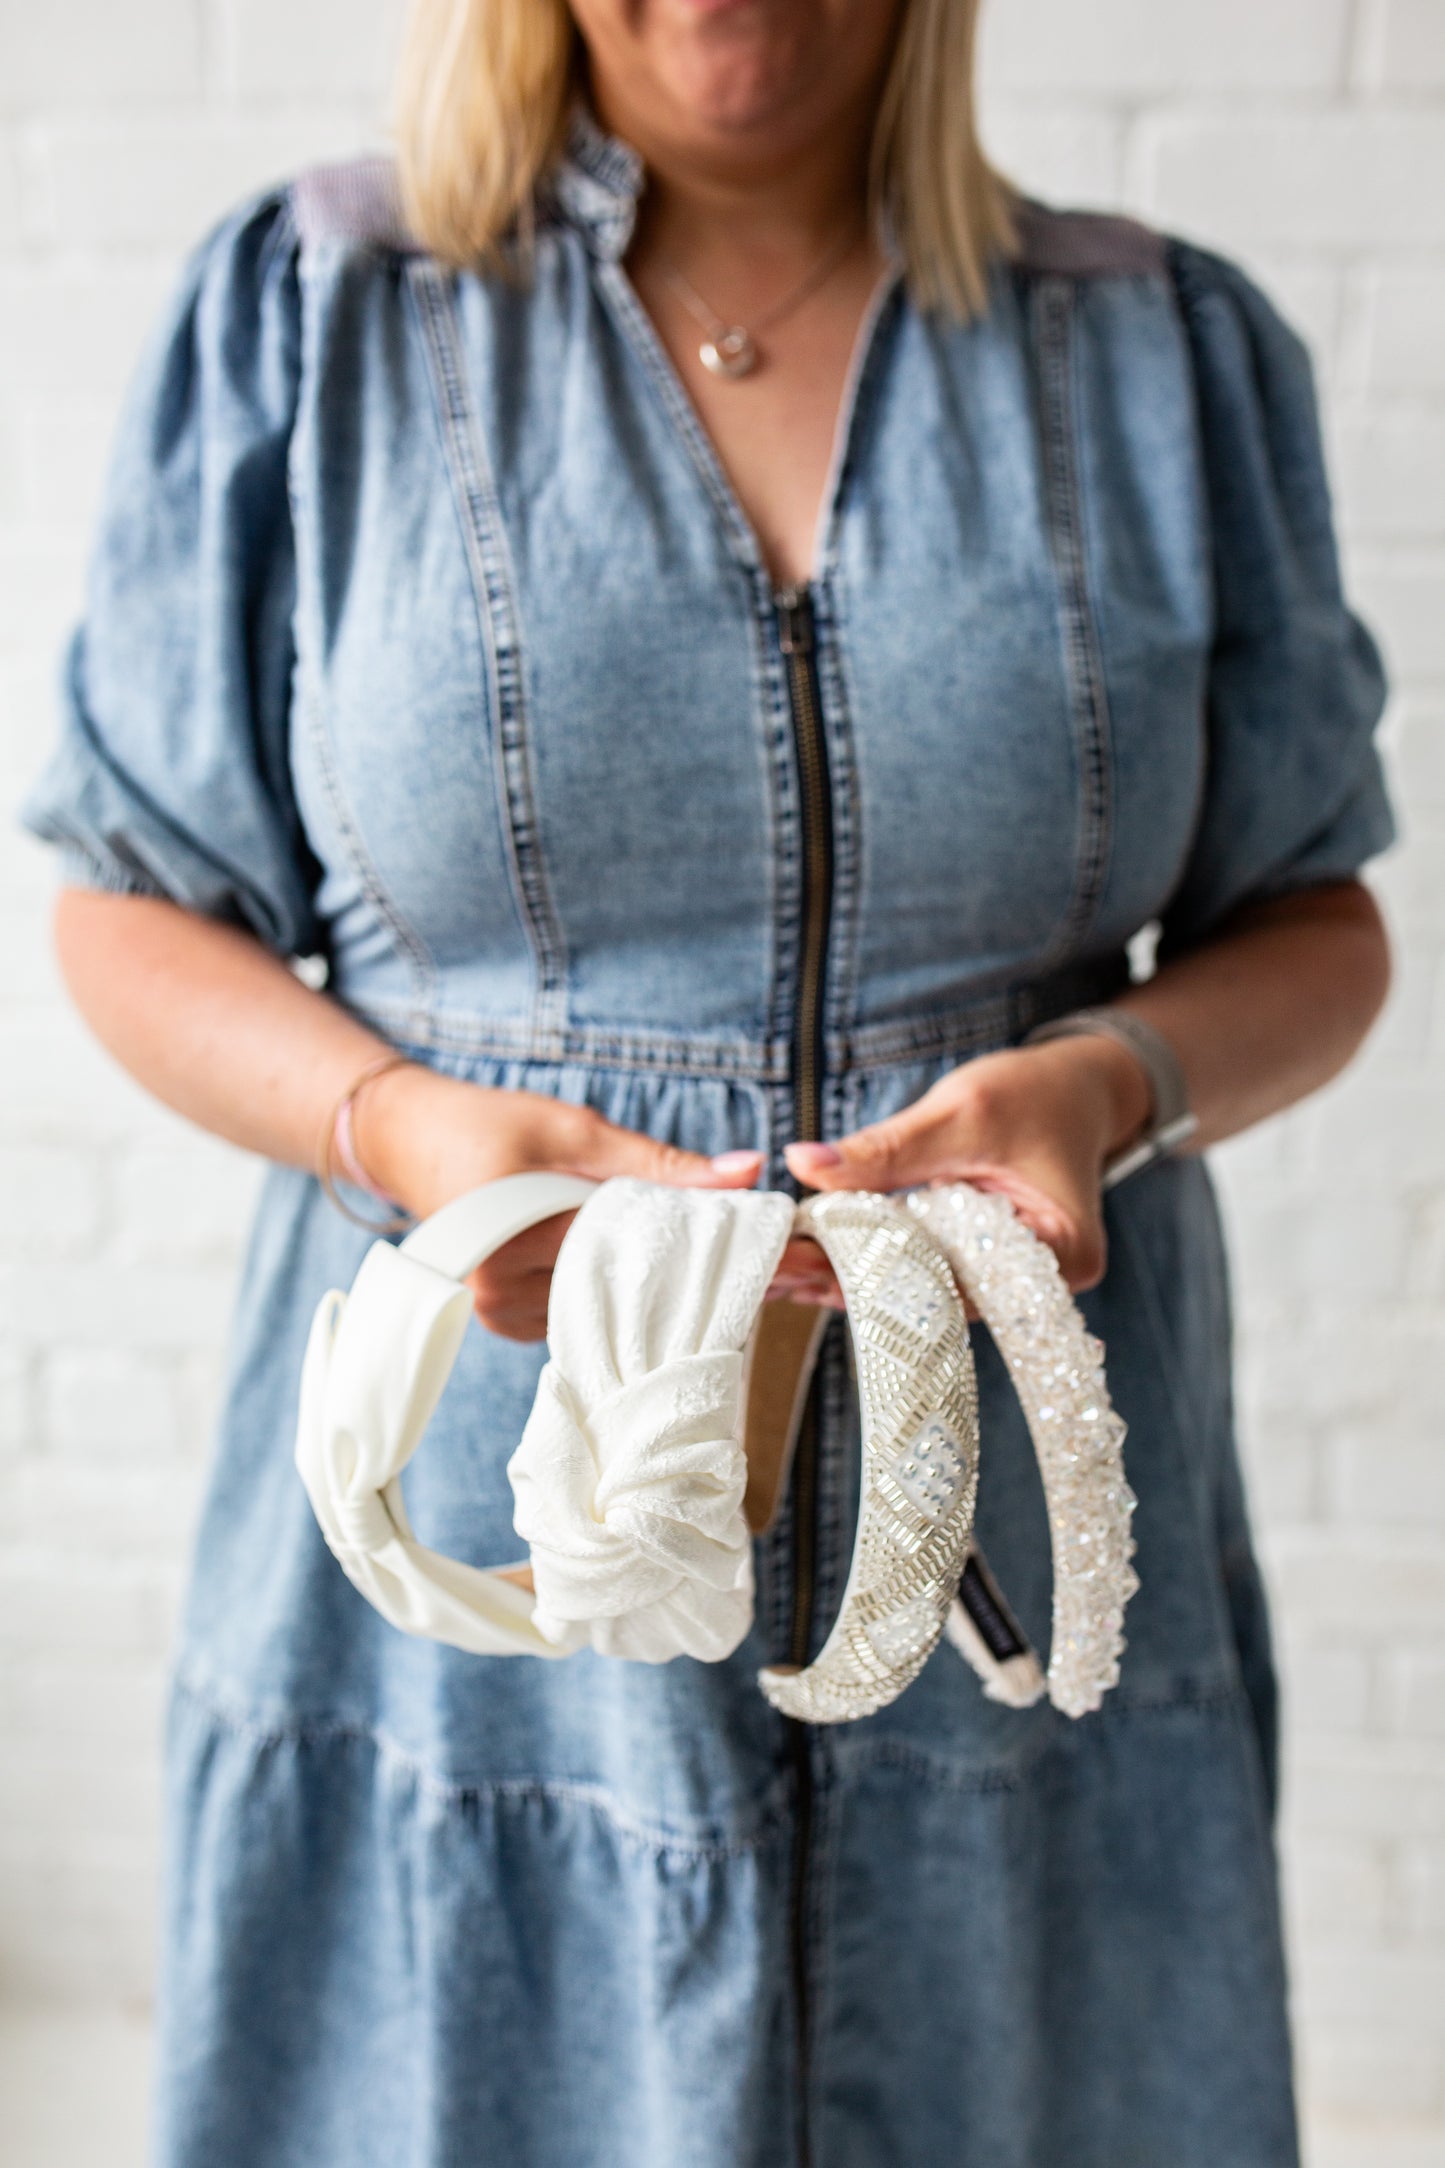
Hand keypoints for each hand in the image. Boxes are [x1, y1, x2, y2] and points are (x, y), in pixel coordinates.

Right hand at [356, 1064, 767, 1340]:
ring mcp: (501, 1316)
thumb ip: (657, 1161)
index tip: (763, 1247)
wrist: (411, 1143)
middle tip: (758, 1256)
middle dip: (684, 1269)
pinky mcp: (508, 1323)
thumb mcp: (575, 1130)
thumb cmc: (492, 1125)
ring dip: (650, 1281)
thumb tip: (747, 1172)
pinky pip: (584, 1312)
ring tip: (699, 1254)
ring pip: (607, 1306)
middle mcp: (501, 1292)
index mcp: (515, 1240)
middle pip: (622, 1289)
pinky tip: (645, 1268)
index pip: (629, 1253)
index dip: (698, 1247)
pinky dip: (616, 1288)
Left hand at [780, 1034, 1151, 1296]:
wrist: (1073, 1088)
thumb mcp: (961, 1113)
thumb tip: (803, 1164)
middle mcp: (1041, 1289)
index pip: (954, 1279)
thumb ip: (886, 1148)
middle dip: (857, 1279)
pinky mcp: (983, 1266)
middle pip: (935, 1293)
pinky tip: (820, 1255)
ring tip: (787, 1271)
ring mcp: (1012, 1282)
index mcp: (1060, 1256)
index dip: (877, 1270)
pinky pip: (925, 1270)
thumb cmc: (1034, 1094)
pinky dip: (878, 1258)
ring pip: (924, 1286)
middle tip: (783, 1272)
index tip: (809, 1262)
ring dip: (859, 1273)